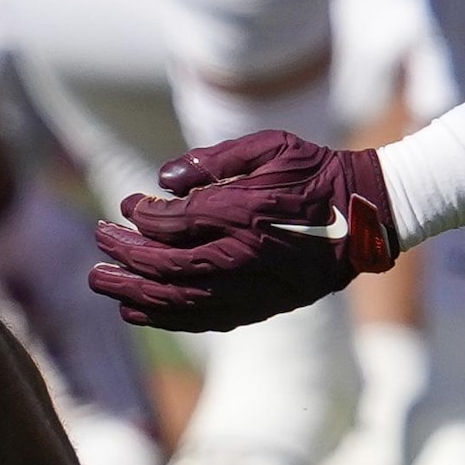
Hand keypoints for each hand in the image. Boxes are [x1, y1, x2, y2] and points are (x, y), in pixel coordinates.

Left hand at [88, 131, 394, 331]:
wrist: (367, 218)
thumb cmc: (316, 173)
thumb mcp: (271, 146)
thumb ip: (215, 159)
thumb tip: (164, 178)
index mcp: (245, 212)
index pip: (173, 222)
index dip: (140, 216)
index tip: (125, 205)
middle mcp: (243, 256)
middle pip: (165, 265)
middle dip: (125, 255)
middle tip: (98, 242)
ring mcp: (252, 288)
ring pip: (178, 299)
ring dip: (133, 291)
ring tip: (101, 281)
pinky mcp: (260, 307)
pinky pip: (203, 318)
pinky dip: (164, 317)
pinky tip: (136, 311)